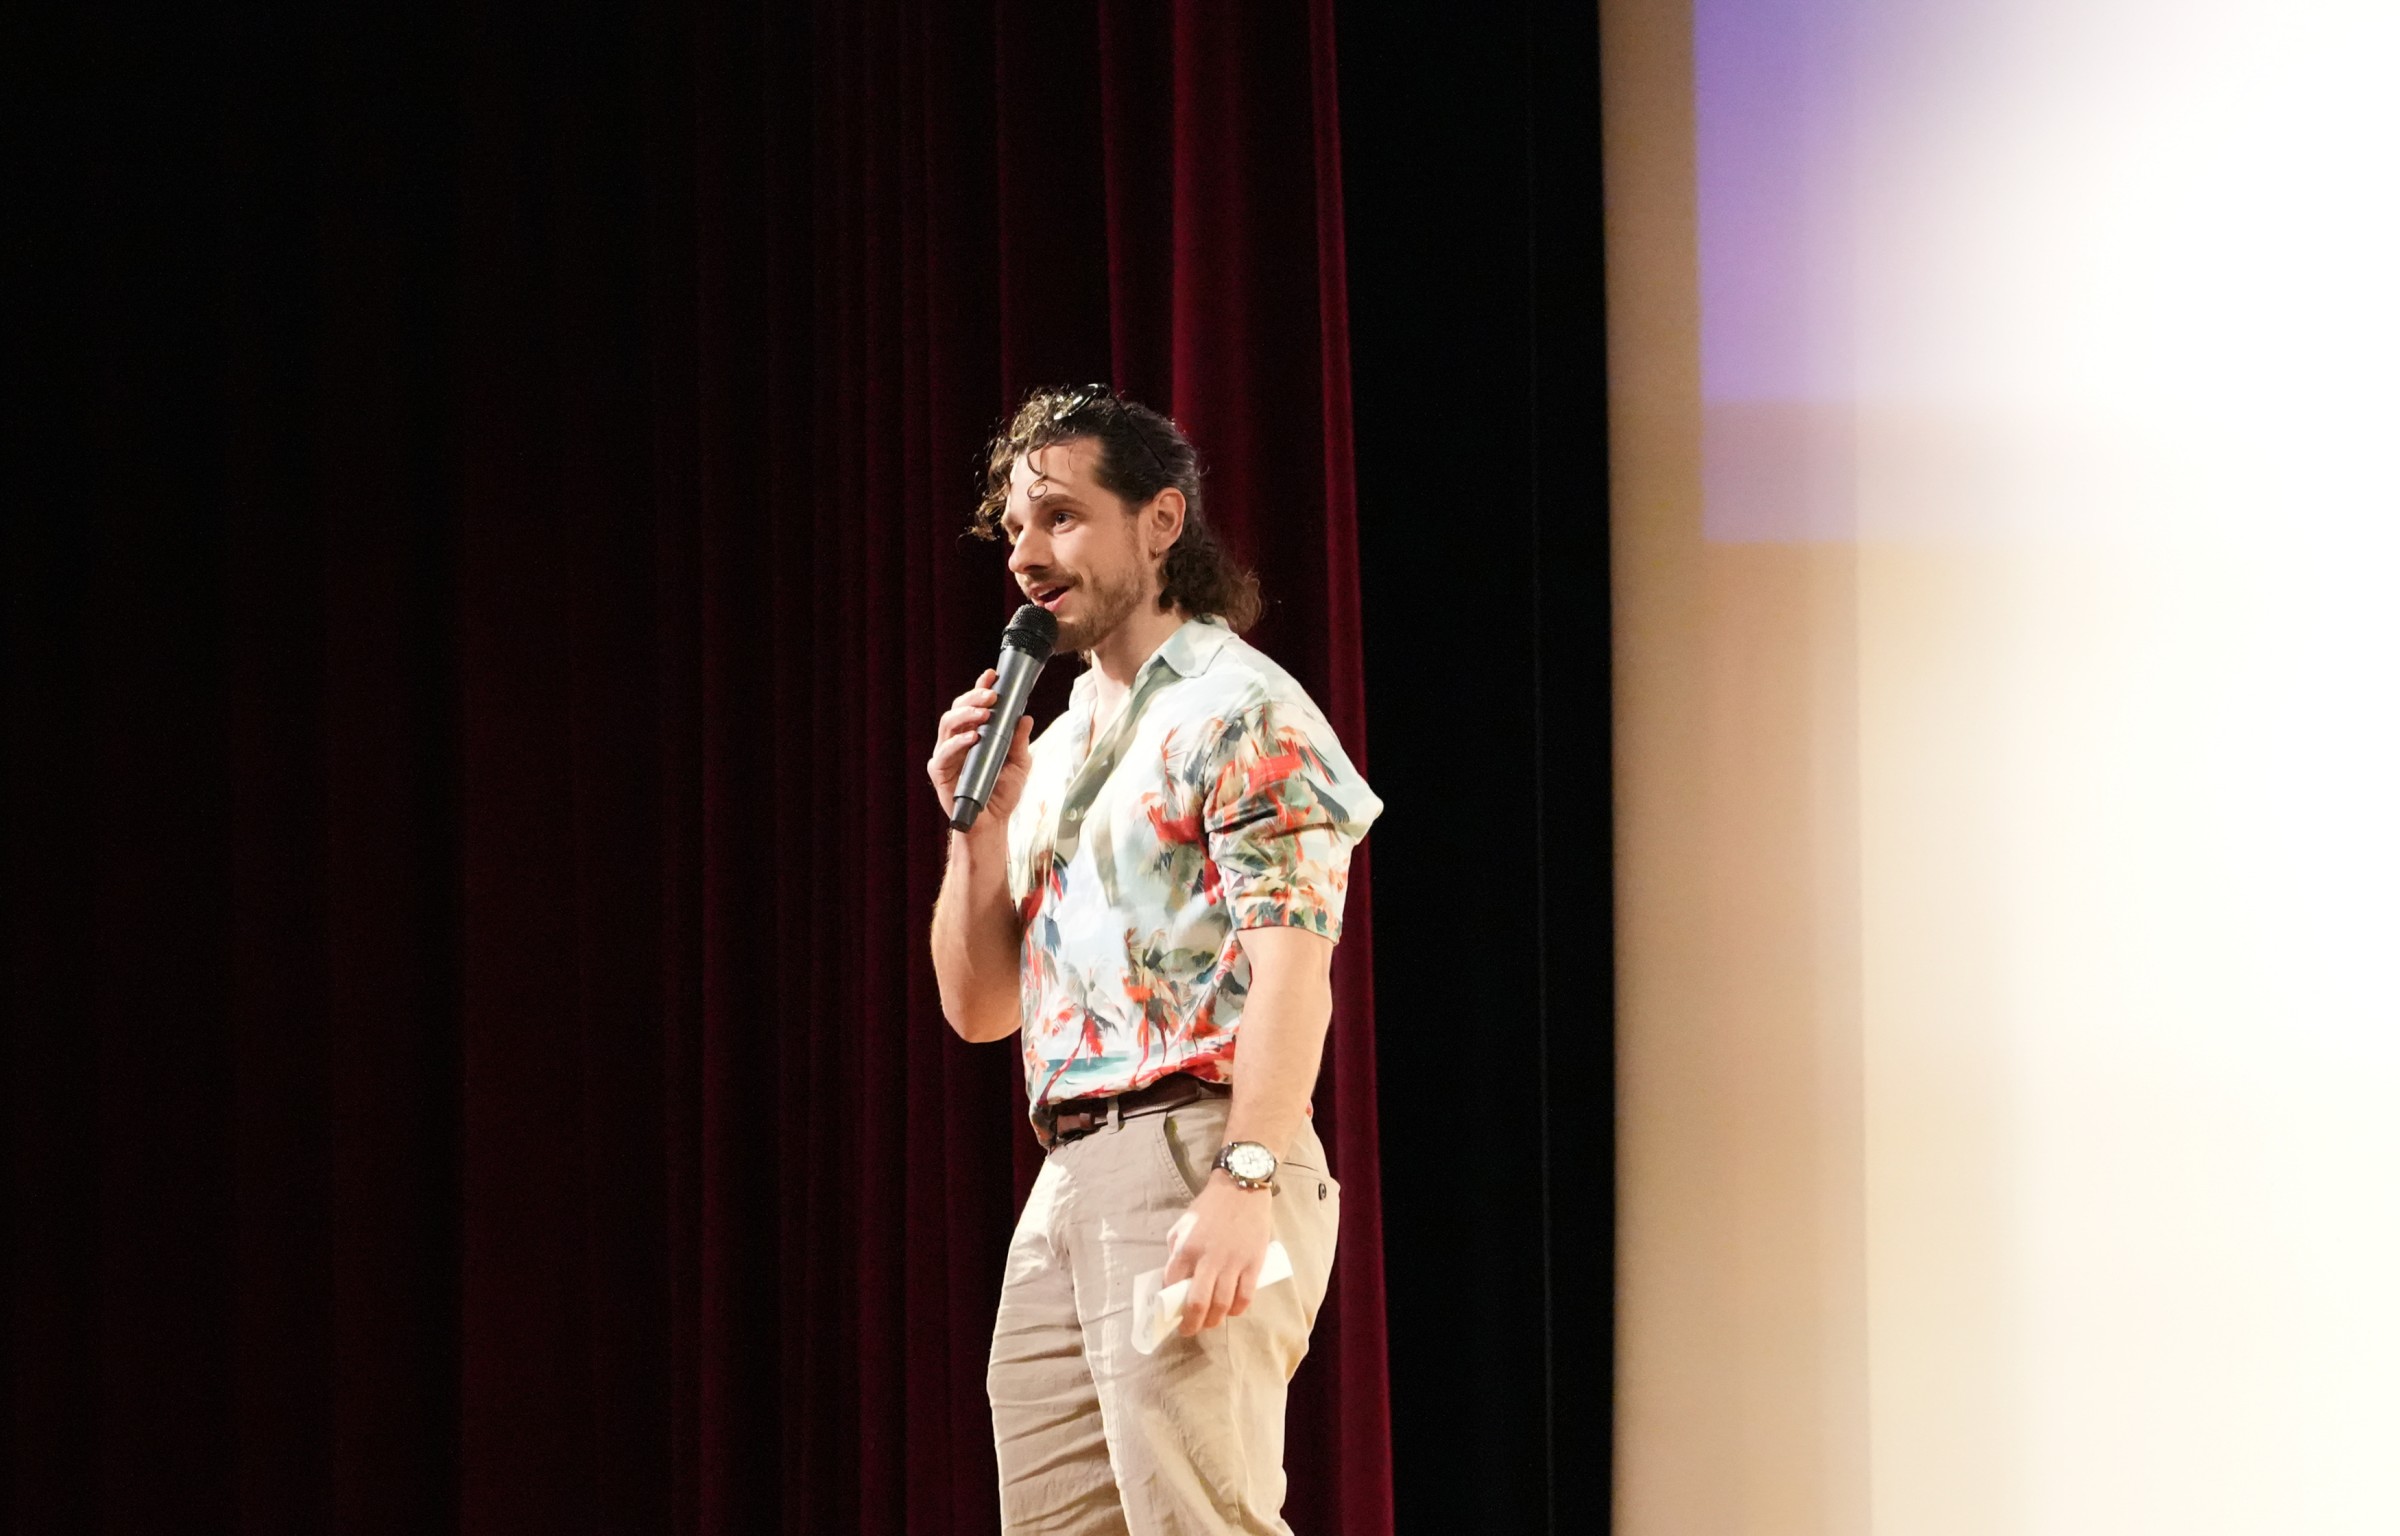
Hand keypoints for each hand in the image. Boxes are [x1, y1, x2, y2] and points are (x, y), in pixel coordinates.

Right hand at [926, 668, 1033, 824]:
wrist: (993, 823)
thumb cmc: (1003, 792)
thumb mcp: (1020, 764)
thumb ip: (1020, 741)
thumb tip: (1025, 717)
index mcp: (975, 733)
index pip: (974, 705)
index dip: (981, 688)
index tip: (992, 675)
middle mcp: (958, 740)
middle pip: (957, 709)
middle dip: (974, 698)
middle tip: (991, 696)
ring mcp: (947, 755)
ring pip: (947, 724)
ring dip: (966, 715)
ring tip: (984, 714)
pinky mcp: (940, 772)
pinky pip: (944, 752)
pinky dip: (957, 743)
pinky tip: (972, 738)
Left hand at [1162, 1174, 1274, 1334]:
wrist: (1241, 1189)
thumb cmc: (1210, 1207)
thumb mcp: (1183, 1224)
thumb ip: (1177, 1251)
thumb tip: (1176, 1278)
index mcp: (1186, 1249)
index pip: (1172, 1286)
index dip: (1169, 1303)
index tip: (1170, 1310)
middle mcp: (1208, 1259)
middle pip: (1197, 1304)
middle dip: (1191, 1324)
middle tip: (1189, 1329)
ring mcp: (1233, 1263)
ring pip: (1222, 1305)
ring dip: (1214, 1321)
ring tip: (1210, 1323)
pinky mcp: (1253, 1264)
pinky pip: (1245, 1297)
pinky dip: (1237, 1310)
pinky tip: (1231, 1311)